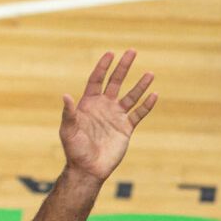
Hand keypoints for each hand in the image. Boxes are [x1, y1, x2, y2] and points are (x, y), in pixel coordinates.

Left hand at [59, 50, 156, 182]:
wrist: (88, 169)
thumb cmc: (74, 150)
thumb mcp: (68, 130)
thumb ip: (68, 113)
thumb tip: (65, 96)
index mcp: (89, 104)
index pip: (97, 80)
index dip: (103, 67)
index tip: (110, 53)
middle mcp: (104, 107)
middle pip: (115, 82)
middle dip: (123, 67)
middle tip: (132, 51)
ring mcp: (116, 116)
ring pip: (131, 96)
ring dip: (140, 85)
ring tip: (150, 73)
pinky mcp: (126, 128)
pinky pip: (139, 114)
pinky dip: (147, 105)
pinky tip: (154, 95)